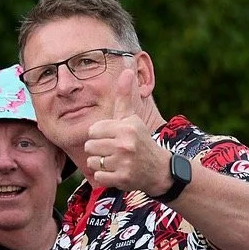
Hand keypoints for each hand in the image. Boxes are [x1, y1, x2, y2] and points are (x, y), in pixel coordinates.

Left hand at [83, 79, 168, 196]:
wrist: (158, 170)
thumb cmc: (140, 140)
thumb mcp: (132, 118)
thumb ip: (124, 96)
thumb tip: (126, 70)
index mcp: (126, 127)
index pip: (93, 130)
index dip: (100, 135)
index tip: (112, 138)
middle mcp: (125, 143)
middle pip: (90, 146)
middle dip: (99, 150)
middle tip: (114, 151)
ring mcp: (124, 162)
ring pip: (92, 162)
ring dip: (101, 164)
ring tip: (115, 161)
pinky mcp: (122, 179)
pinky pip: (98, 177)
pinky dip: (105, 177)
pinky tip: (117, 172)